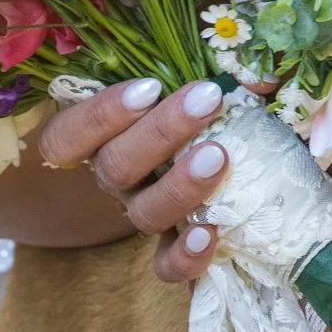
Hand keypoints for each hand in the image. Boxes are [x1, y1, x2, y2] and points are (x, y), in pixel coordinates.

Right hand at [37, 76, 226, 284]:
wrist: (197, 161)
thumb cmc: (191, 106)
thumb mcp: (192, 81)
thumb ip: (217, 65)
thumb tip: (262, 72)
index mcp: (104, 133)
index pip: (69, 134)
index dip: (101, 114)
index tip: (151, 86)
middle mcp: (117, 176)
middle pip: (117, 165)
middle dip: (161, 132)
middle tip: (208, 99)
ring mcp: (144, 212)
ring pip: (144, 212)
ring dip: (180, 186)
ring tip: (218, 156)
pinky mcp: (172, 246)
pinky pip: (166, 265)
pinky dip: (185, 256)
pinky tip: (210, 233)